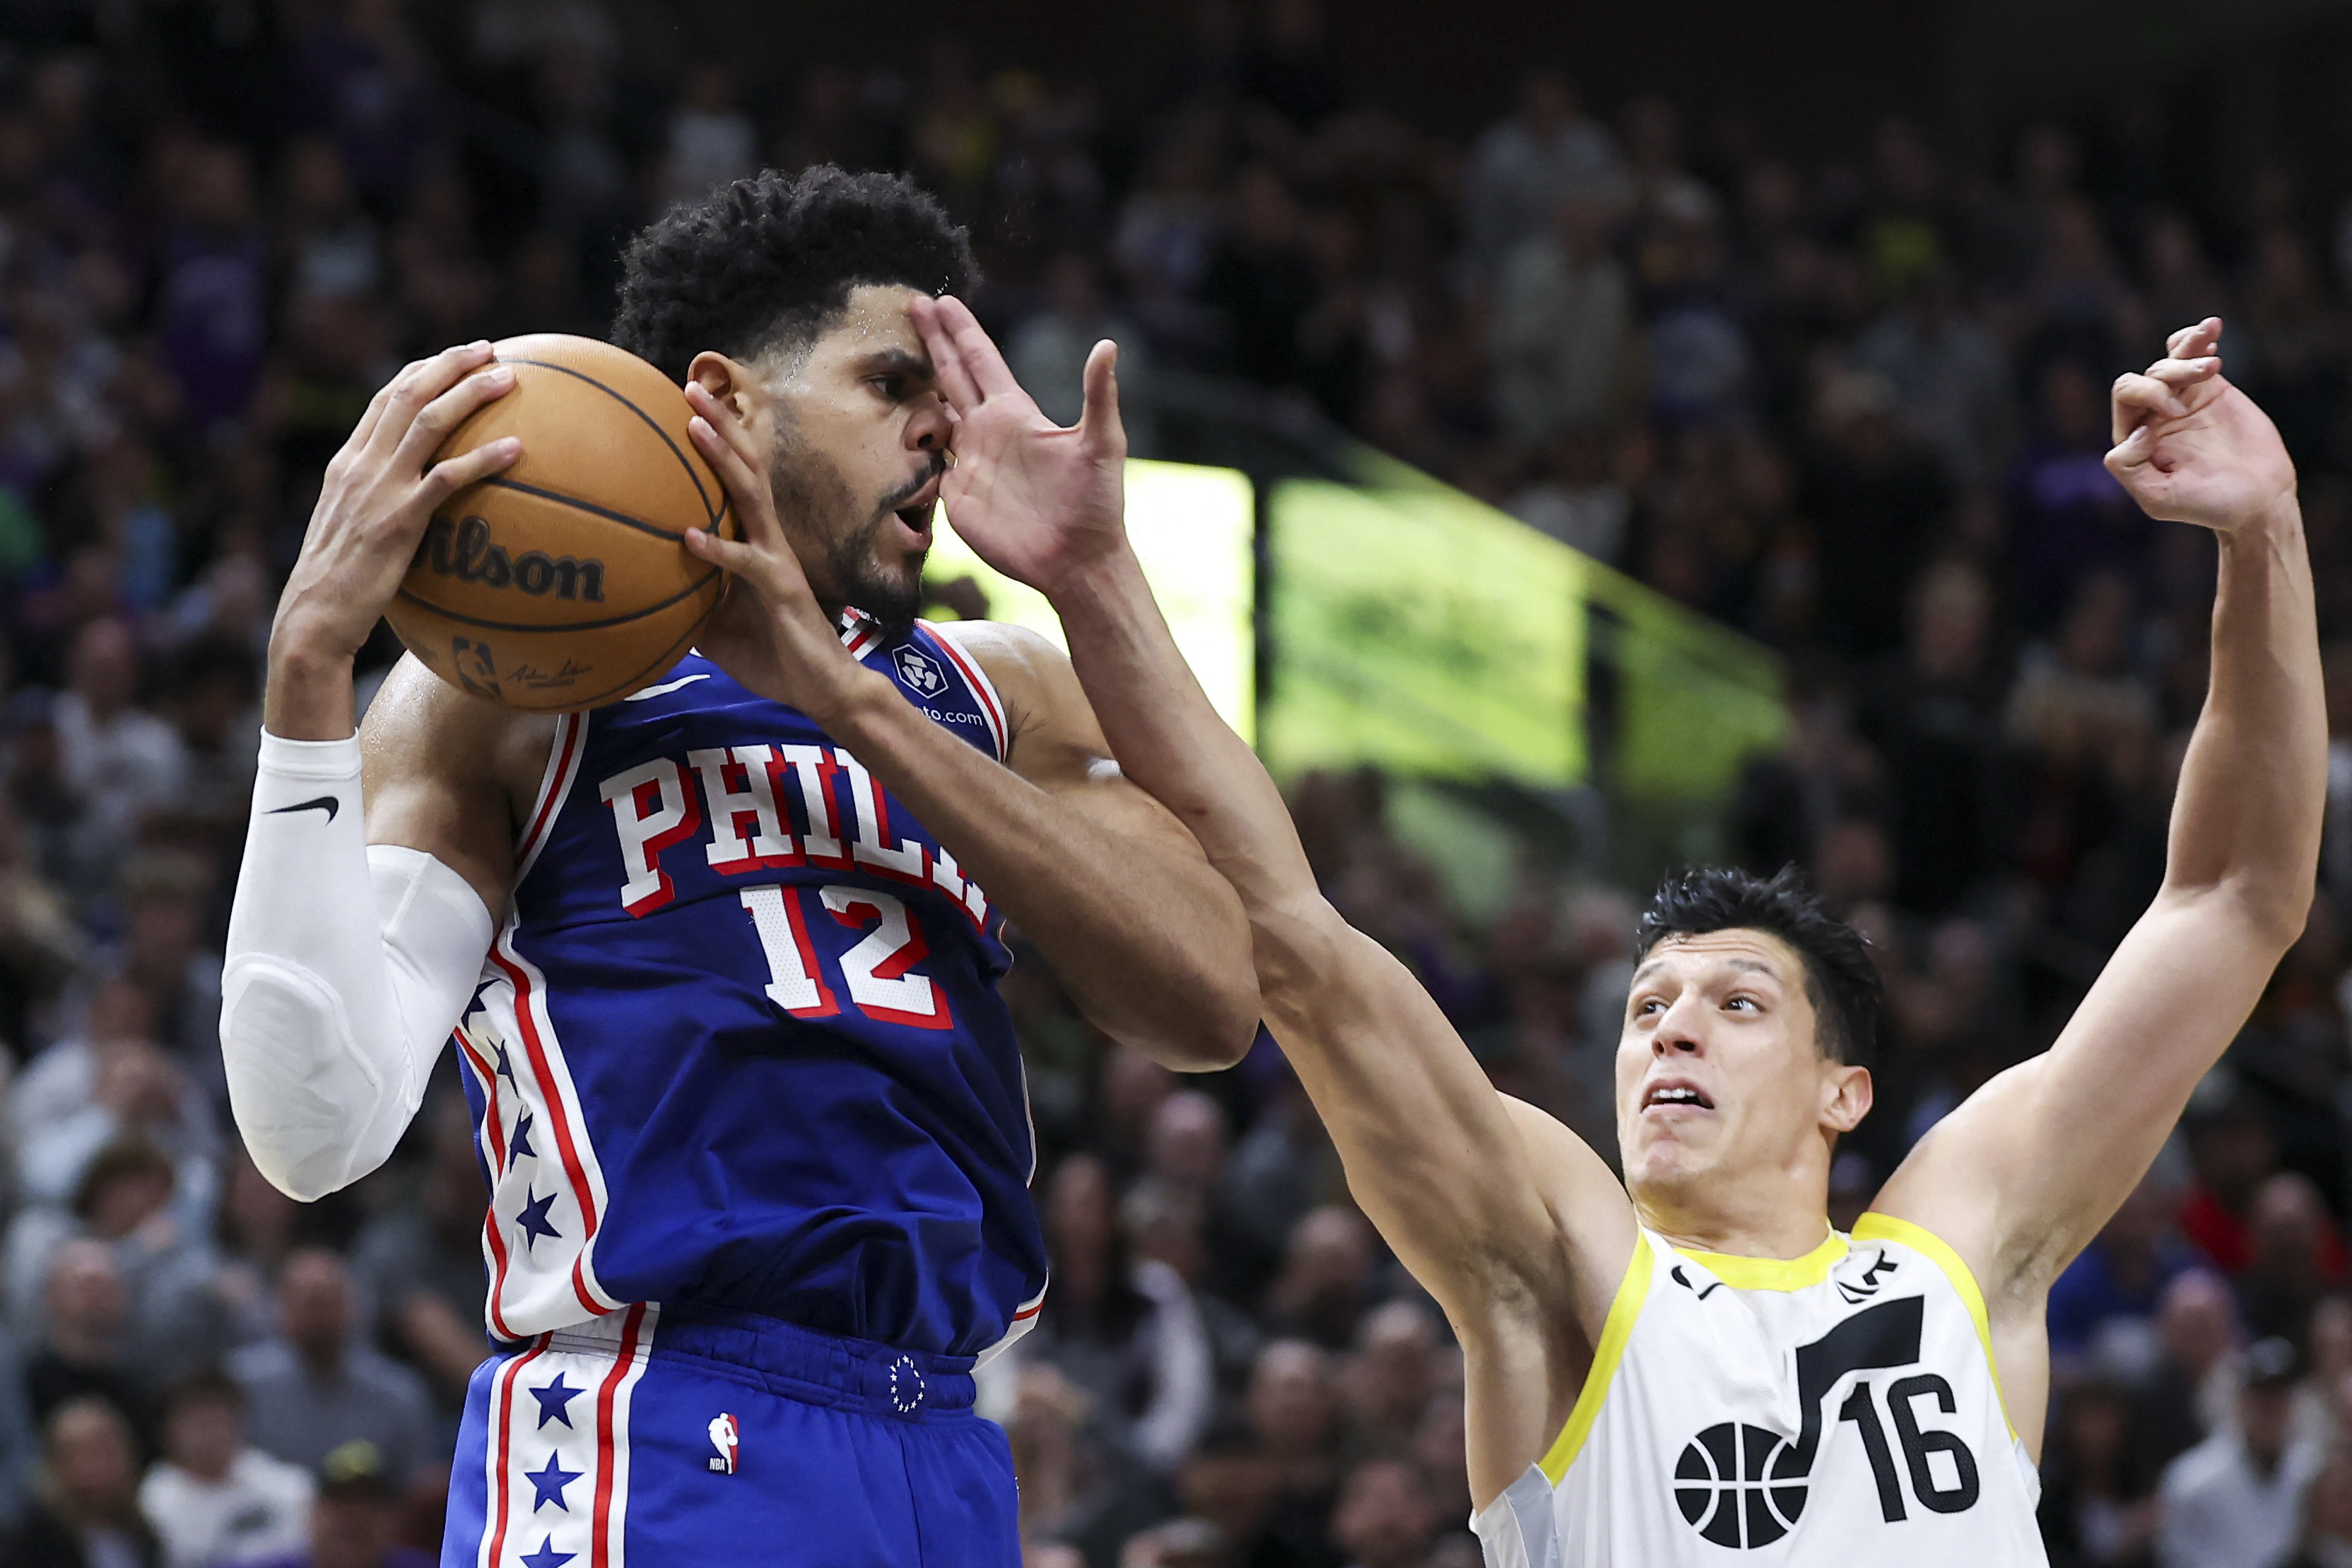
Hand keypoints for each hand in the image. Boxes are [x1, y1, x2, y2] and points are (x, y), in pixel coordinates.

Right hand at [267, 343, 520, 735]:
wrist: (313, 618)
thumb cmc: (339, 587)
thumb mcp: (352, 532)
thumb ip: (377, 506)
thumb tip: (418, 503)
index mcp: (346, 463)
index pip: (384, 400)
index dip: (421, 371)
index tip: (454, 357)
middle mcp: (359, 465)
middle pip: (406, 394)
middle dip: (450, 364)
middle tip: (490, 349)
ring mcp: (378, 489)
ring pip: (428, 422)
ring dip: (470, 394)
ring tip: (509, 379)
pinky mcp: (399, 520)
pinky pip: (448, 478)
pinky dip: (484, 458)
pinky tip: (518, 450)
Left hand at [680, 382, 887, 729]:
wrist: (823, 690)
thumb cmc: (773, 656)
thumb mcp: (715, 626)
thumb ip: (687, 600)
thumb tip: (641, 596)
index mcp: (757, 541)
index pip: (737, 480)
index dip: (717, 441)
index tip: (683, 407)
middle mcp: (770, 539)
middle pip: (747, 468)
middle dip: (721, 426)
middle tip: (690, 387)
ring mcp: (779, 560)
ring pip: (752, 496)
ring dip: (722, 458)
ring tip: (693, 425)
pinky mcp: (783, 589)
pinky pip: (747, 563)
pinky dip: (718, 548)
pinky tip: (689, 535)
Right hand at [909, 294, 1129, 596]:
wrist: (1077, 560)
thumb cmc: (1096, 502)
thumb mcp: (1102, 444)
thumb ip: (1098, 395)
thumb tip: (1108, 345)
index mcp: (1016, 414)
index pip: (980, 361)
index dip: (961, 331)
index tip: (941, 300)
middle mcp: (988, 432)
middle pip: (952, 376)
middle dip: (934, 341)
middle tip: (914, 304)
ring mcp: (970, 463)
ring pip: (934, 416)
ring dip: (916, 390)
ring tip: (895, 362)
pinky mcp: (957, 497)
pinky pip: (925, 464)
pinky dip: (910, 447)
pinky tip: (896, 431)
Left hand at [2106, 318, 2295, 532]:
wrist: (2258, 499)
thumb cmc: (2207, 505)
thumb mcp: (2159, 500)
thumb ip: (2130, 468)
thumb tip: (2138, 430)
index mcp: (2133, 439)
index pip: (2125, 395)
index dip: (2147, 396)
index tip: (2177, 415)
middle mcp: (2151, 418)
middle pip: (2144, 375)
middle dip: (2167, 375)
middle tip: (2200, 385)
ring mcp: (2181, 401)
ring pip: (2169, 361)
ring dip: (2188, 353)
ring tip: (2213, 366)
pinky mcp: (2211, 391)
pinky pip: (2193, 355)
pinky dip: (2197, 339)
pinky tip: (2212, 329)